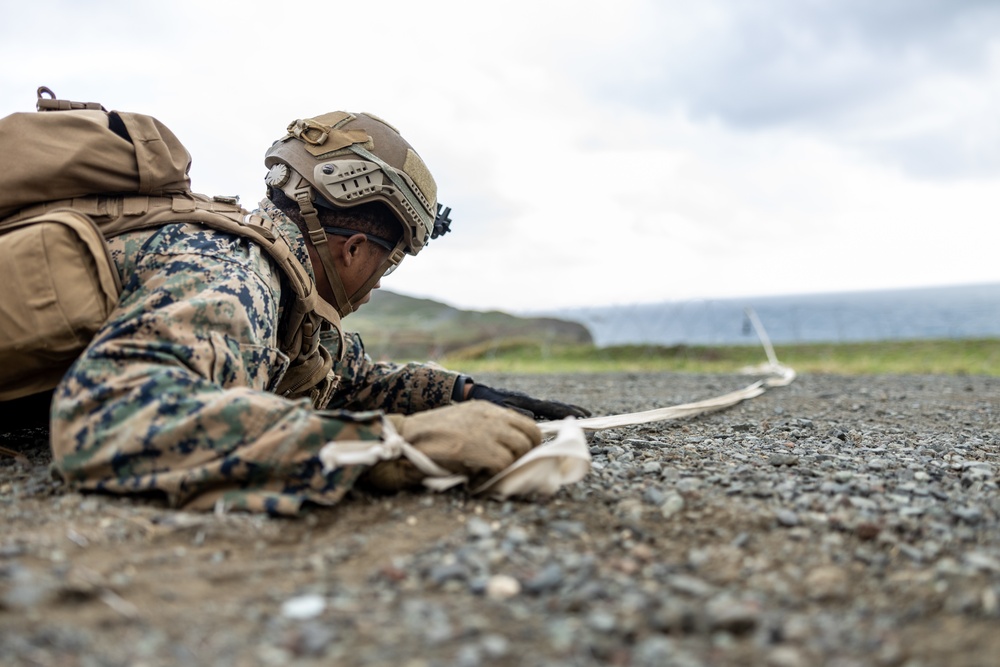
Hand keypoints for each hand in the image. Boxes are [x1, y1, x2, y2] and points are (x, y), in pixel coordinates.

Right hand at [362, 400, 541, 491]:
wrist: (401, 440)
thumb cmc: (429, 439)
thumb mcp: (464, 426)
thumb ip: (488, 433)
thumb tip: (513, 454)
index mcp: (486, 409)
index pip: (528, 425)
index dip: (528, 446)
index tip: (519, 460)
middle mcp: (489, 415)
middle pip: (529, 438)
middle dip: (522, 458)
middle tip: (503, 471)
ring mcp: (482, 429)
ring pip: (518, 452)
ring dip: (506, 468)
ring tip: (485, 475)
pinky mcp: (473, 446)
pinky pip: (501, 464)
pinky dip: (491, 477)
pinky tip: (474, 480)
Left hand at [467, 383, 591, 420]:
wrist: (476, 391)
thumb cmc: (487, 400)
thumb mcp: (500, 408)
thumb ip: (515, 412)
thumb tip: (533, 418)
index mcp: (527, 401)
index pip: (552, 407)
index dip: (567, 412)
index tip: (582, 416)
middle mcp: (530, 401)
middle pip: (555, 406)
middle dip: (572, 410)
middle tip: (588, 415)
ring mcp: (527, 402)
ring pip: (550, 407)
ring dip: (565, 411)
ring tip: (579, 416)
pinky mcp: (523, 404)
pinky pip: (543, 410)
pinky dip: (553, 413)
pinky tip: (556, 418)